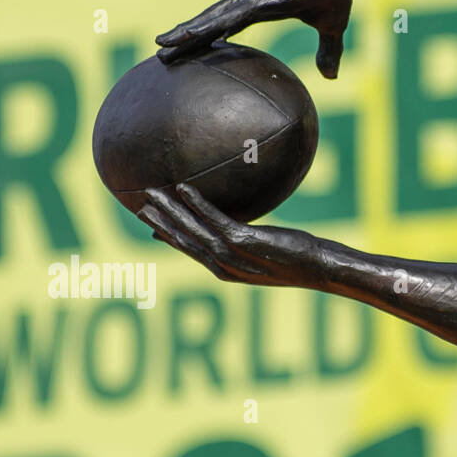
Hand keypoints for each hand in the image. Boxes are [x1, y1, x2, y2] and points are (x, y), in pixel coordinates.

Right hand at [138, 184, 331, 288]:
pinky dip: (197, 204)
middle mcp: (224, 266)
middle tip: (138, 205)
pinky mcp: (246, 241)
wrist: (319, 267)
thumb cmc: (294, 256)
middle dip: (160, 222)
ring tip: (153, 194)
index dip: (165, 234)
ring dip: (170, 211)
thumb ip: (239, 237)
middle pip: (183, 241)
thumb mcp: (260, 248)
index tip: (147, 220)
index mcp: (224, 269)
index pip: (187, 249)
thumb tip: (229, 223)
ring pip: (194, 230)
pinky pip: (216, 220)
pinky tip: (184, 188)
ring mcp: (234, 255)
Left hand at [155, 0, 353, 76]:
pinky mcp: (256, 0)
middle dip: (184, 38)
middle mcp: (248, 1)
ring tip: (161, 46)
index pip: (223, 25)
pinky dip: (205, 27)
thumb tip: (330, 77)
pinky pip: (224, 18)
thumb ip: (327, 51)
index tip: (185, 50)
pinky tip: (186, 36)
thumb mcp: (331, 29)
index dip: (204, 37)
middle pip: (209, 23)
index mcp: (259, 7)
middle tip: (161, 53)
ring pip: (210, 20)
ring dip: (185, 33)